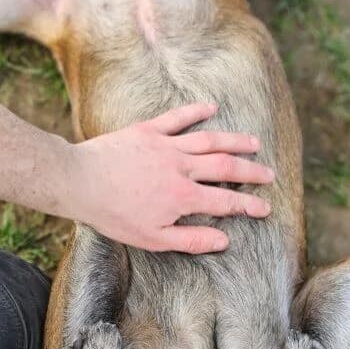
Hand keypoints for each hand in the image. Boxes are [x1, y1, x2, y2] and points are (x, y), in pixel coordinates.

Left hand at [66, 104, 273, 252]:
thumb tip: (224, 241)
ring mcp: (166, 146)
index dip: (249, 205)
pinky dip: (196, 111)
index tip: (265, 208)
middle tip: (269, 174)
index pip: (226, 202)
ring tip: (254, 142)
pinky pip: (177, 118)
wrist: (80, 182)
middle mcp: (181, 169)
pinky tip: (211, 106)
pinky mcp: (148, 131)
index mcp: (183, 198)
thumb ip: (191, 240)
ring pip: (209, 140)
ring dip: (234, 141)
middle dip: (251, 171)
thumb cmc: (113, 215)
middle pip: (225, 167)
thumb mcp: (152, 239)